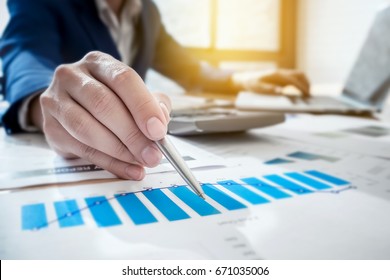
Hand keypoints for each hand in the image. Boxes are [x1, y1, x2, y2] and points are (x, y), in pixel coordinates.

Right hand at [31, 51, 170, 179]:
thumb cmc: (111, 99)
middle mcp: (72, 76)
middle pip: (103, 104)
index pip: (123, 79)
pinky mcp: (50, 128)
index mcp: (98, 63)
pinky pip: (82, 150)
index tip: (158, 131)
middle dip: (133, 134)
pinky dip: (110, 163)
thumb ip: (153, 104)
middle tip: (152, 154)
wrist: (72, 107)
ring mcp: (56, 101)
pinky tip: (129, 169)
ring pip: (87, 129)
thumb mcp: (135, 94)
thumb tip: (160, 122)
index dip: (143, 106)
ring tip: (141, 162)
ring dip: (119, 151)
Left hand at [234, 69, 309, 96]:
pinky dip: (300, 84)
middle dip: (306, 84)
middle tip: (310, 95)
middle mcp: (281, 72)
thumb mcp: (258, 88)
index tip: (306, 95)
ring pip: (298, 75)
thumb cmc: (252, 84)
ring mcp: (283, 74)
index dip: (301, 87)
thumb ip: (268, 89)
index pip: (292, 80)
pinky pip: (295, 79)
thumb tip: (280, 91)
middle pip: (299, 75)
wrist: (247, 79)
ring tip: (308, 94)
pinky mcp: (282, 78)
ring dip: (305, 83)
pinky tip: (302, 93)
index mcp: (276, 74)